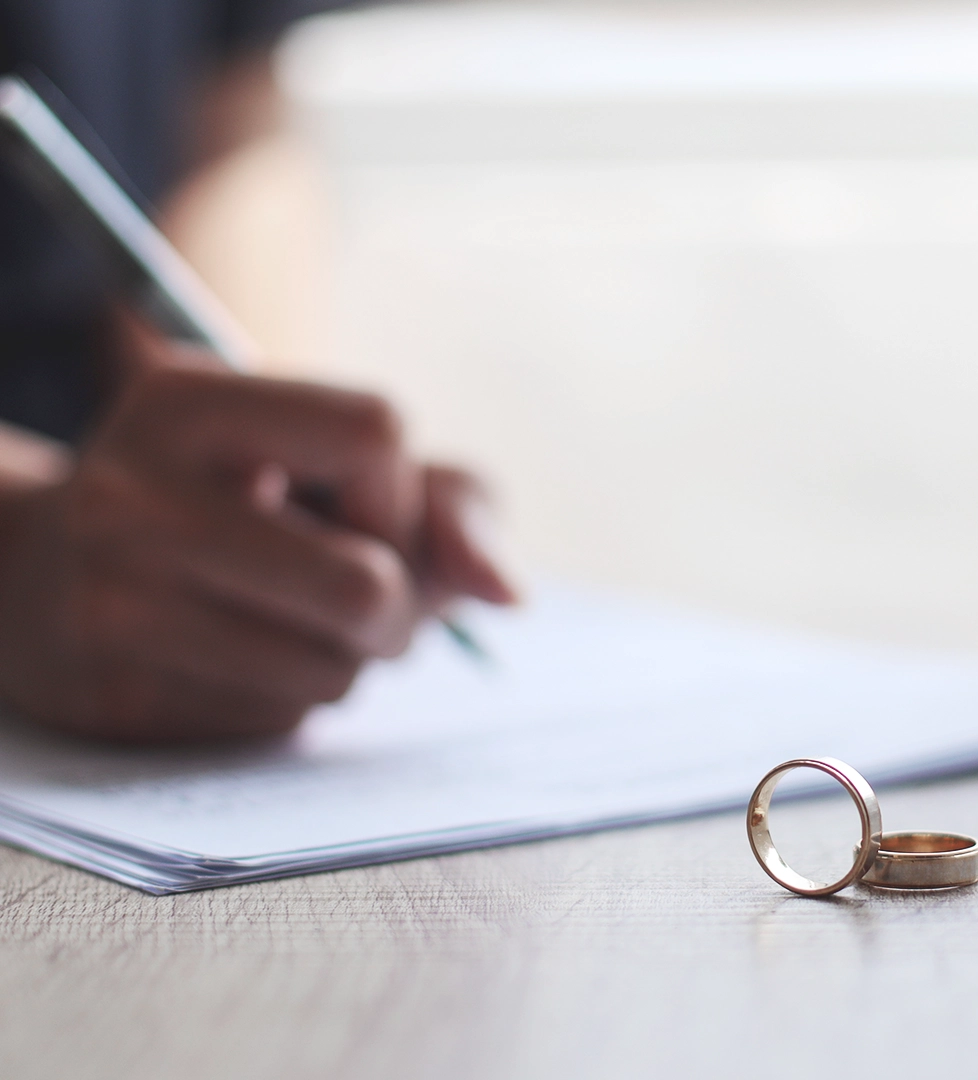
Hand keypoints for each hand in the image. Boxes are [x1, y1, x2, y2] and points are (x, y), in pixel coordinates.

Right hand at [0, 364, 515, 741]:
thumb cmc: (237, 505)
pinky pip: (280, 722)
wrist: (45, 579)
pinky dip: (291, 698)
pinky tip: (237, 658)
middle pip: (365, 583)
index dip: (399, 488)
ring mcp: (112, 605)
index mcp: (187, 401)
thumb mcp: (338, 465)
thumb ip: (453, 503)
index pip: (379, 431)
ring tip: (289, 621)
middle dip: (398, 607)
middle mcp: (131, 497)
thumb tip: (507, 596)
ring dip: (349, 659)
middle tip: (365, 601)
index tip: (360, 509)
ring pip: (335, 671)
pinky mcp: (116, 699)